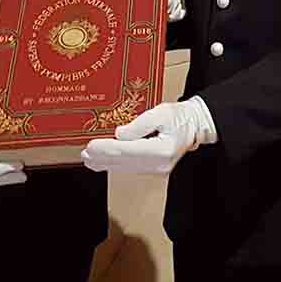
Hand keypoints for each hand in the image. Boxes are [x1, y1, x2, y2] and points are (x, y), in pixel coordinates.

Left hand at [80, 97, 216, 173]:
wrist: (196, 125)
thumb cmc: (181, 117)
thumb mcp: (161, 112)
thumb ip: (139, 124)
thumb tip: (119, 134)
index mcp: (161, 150)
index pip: (126, 151)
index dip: (106, 149)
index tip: (90, 146)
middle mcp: (158, 164)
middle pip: (123, 163)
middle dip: (101, 159)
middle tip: (84, 155)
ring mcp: (156, 169)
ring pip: (125, 168)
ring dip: (105, 163)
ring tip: (89, 159)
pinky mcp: (154, 168)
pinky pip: (131, 168)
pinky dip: (115, 164)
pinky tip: (105, 162)